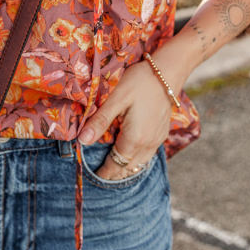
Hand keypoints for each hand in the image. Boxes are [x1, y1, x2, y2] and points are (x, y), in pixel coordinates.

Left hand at [77, 50, 184, 179]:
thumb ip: (100, 121)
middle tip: (99, 176)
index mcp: (134, 139)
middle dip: (114, 174)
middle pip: (128, 168)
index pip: (115, 165)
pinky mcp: (162, 133)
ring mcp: (157, 139)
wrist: (167, 72)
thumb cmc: (139, 82)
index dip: (104, 173)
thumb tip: (82, 141)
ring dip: (126, 167)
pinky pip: (148, 155)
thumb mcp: (115, 99)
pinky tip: (129, 153)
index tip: (92, 177)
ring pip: (140, 164)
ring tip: (112, 169)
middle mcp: (148, 144)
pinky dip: (137, 159)